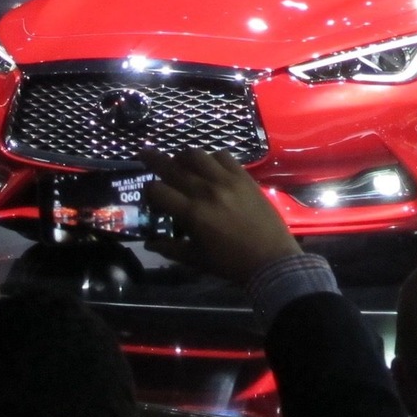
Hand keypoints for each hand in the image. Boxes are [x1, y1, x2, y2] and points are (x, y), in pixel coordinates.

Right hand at [140, 148, 299, 283]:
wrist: (271, 259)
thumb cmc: (231, 263)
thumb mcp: (196, 260)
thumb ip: (170, 248)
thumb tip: (149, 242)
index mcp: (192, 213)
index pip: (158, 190)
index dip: (148, 191)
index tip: (150, 195)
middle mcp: (206, 191)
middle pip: (173, 166)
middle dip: (155, 159)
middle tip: (145, 153)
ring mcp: (227, 180)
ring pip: (197, 155)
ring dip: (184, 157)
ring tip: (181, 162)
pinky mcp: (245, 177)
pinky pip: (224, 156)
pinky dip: (212, 157)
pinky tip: (210, 166)